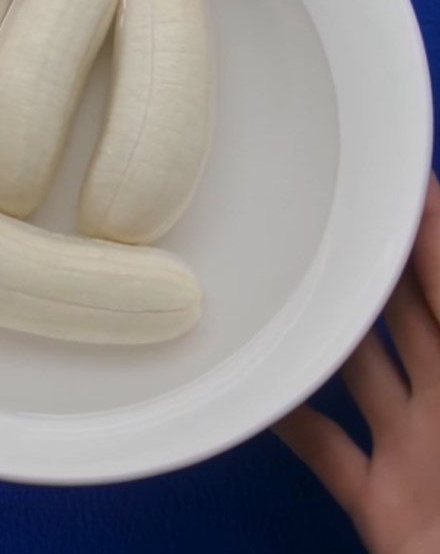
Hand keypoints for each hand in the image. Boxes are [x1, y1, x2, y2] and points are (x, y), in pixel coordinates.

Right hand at [277, 173, 439, 553]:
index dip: (432, 237)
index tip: (403, 186)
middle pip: (404, 321)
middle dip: (372, 270)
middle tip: (330, 219)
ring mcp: (411, 452)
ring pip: (359, 376)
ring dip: (326, 337)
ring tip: (290, 287)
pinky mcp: (378, 498)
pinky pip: (325, 451)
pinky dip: (292, 424)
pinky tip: (261, 394)